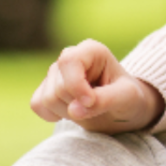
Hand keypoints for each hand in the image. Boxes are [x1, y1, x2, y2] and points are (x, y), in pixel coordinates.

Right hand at [30, 39, 165, 133]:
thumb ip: (104, 101)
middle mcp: (70, 56)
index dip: (76, 85)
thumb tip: (73, 110)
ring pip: (46, 99)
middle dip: (76, 104)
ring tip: (87, 108)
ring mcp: (55, 72)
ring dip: (67, 112)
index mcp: (92, 50)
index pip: (69, 62)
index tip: (91, 102)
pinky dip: (53, 115)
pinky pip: (37, 105)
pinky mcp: (45, 88)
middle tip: (96, 106)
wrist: (122, 109)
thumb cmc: (129, 99)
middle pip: (58, 87)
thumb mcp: (126, 98)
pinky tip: (71, 112)